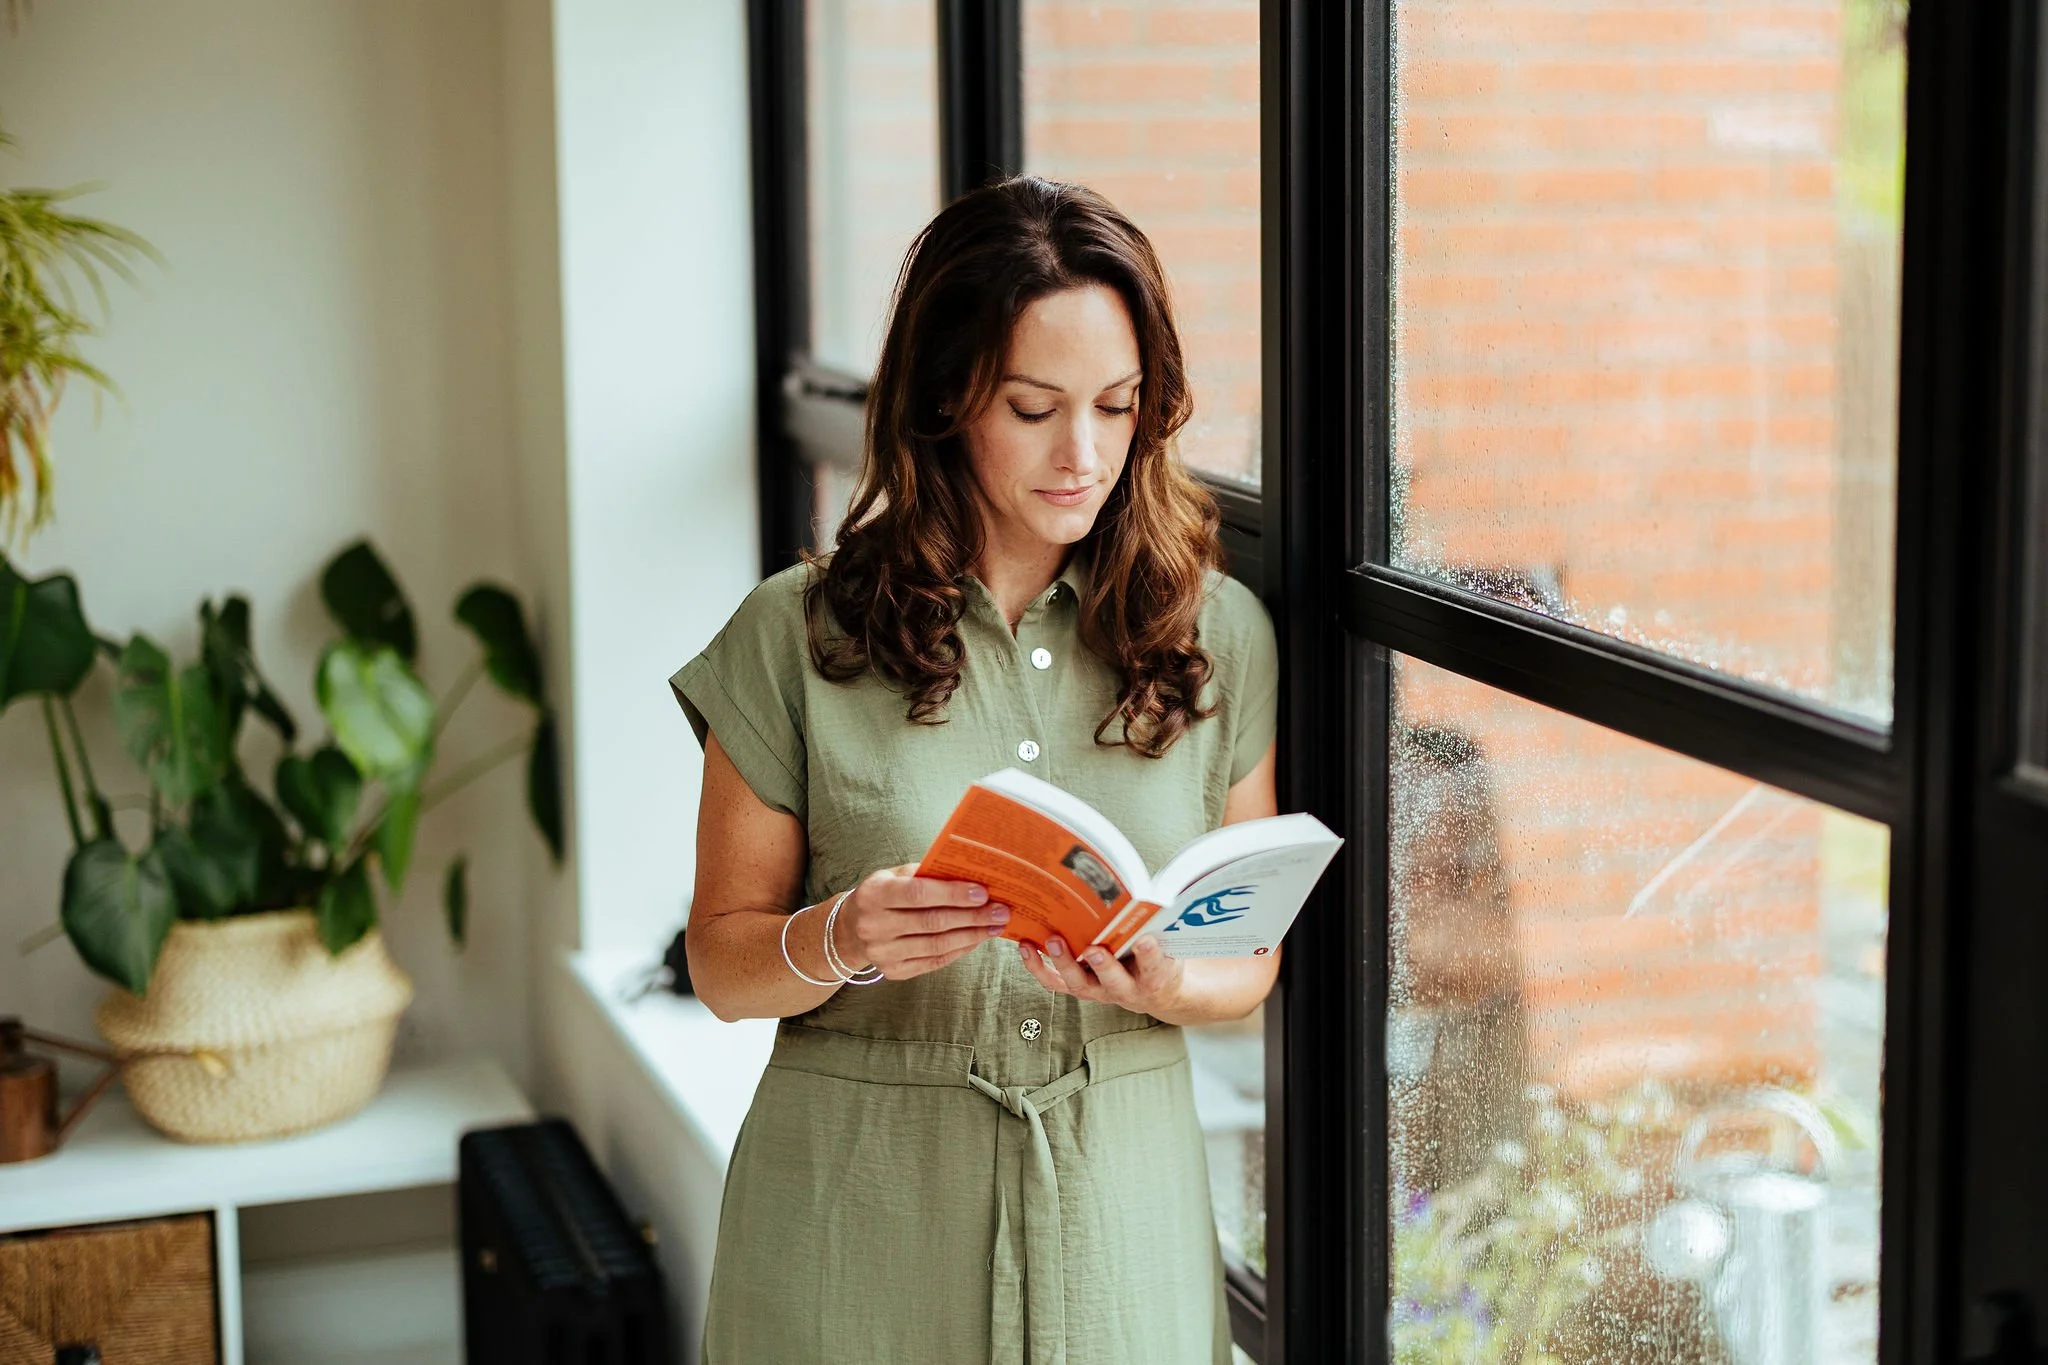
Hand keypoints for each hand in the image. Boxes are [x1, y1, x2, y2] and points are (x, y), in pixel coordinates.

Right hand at [836, 863, 1010, 979]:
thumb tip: (971, 873)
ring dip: (972, 935)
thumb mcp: (895, 875)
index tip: (983, 892)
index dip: (953, 894)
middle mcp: (874, 925)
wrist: (850, 929)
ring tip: (995, 926)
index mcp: (874, 894)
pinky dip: (959, 950)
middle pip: (932, 922)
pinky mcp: (893, 971)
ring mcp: (882, 953)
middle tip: (1001, 911)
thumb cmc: (883, 894)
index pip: (919, 894)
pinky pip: (934, 962)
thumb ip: (927, 873)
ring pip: (937, 945)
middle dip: (972, 916)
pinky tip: (977, 939)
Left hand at [1018, 933, 1184, 1015]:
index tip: (1145, 940)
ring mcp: (1100, 991)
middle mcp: (1126, 989)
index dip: (1150, 955)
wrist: (1154, 991)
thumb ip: (1158, 927)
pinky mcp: (1080, 988)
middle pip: (1114, 981)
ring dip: (1064, 963)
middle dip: (1103, 965)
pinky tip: (1026, 948)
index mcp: (1155, 977)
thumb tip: (1145, 897)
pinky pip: (1056, 983)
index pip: (1155, 967)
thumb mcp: (1171, 945)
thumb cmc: (1159, 960)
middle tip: (1093, 950)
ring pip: (1080, 983)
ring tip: (1052, 941)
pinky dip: (1039, 968)